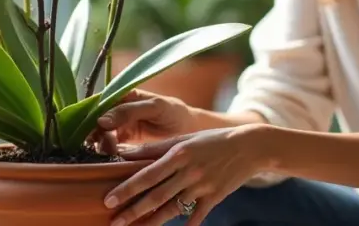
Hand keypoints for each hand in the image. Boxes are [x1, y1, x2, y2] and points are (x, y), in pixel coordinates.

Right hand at [86, 89, 192, 154]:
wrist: (190, 132)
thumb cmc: (175, 113)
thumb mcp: (155, 107)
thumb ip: (129, 111)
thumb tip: (100, 120)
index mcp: (125, 96)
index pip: (100, 103)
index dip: (92, 115)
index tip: (92, 129)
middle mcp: (119, 110)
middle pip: (97, 121)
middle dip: (95, 133)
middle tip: (102, 145)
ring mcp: (120, 127)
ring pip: (100, 136)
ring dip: (100, 145)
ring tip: (108, 152)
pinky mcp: (124, 144)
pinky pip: (109, 147)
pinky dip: (106, 153)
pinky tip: (111, 158)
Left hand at [103, 125, 271, 225]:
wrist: (250, 147)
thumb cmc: (211, 141)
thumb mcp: (184, 139)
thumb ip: (155, 148)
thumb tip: (125, 152)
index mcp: (179, 154)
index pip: (147, 174)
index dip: (127, 188)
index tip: (109, 199)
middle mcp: (189, 172)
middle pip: (156, 195)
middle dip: (133, 210)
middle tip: (114, 221)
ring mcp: (202, 187)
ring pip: (172, 208)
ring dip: (152, 221)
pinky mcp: (215, 198)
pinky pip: (196, 216)